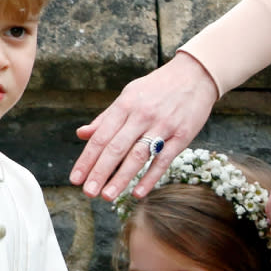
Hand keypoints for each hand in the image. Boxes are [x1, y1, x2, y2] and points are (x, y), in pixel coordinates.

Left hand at [69, 52, 218, 200]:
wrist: (195, 74)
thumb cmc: (157, 88)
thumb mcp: (129, 96)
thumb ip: (106, 118)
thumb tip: (81, 134)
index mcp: (125, 105)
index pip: (101, 137)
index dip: (87, 159)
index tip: (75, 178)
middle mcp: (142, 115)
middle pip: (116, 148)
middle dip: (100, 172)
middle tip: (88, 192)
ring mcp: (163, 126)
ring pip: (138, 155)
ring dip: (121, 178)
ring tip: (107, 196)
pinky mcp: (182, 136)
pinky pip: (163, 160)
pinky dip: (150, 177)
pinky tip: (138, 193)